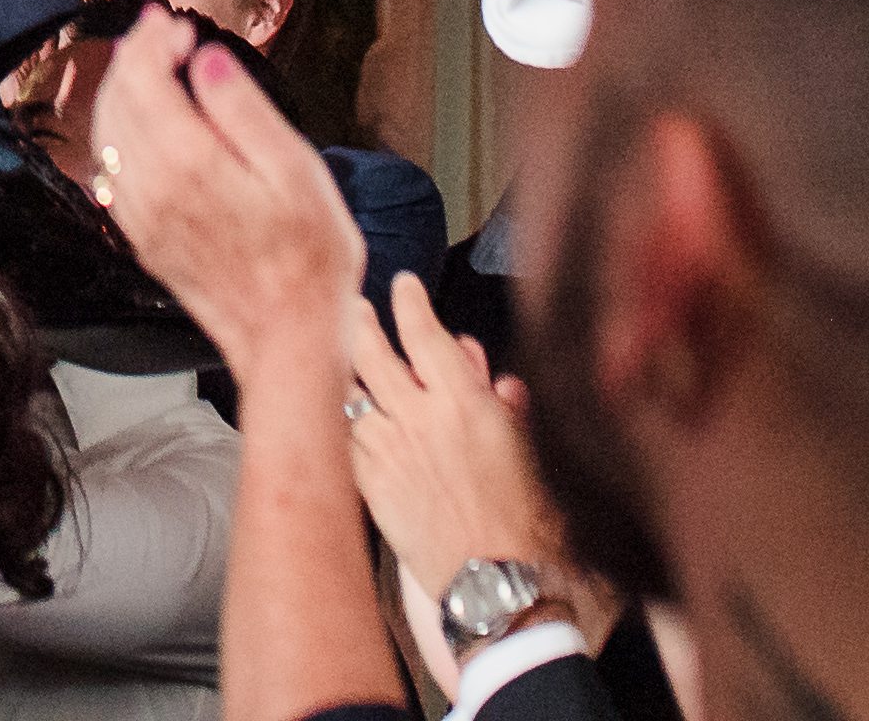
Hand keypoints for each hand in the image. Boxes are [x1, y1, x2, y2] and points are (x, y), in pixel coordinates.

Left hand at [87, 11, 362, 391]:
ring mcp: (142, 219)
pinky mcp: (144, 240)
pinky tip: (142, 128)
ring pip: (106, 136)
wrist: (289, 342)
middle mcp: (152, 189)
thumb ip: (243, 110)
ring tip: (149, 68)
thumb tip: (206, 60)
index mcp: (188, 164)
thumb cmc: (308, 261)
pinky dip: (118, 134)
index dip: (151, 40)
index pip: (144, 79)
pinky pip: (112, 174)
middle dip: (132, 56)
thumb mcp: (296, 172)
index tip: (172, 22)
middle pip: (116, 101)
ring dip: (120, 92)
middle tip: (159, 33)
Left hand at [346, 275, 560, 600]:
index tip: (405, 287)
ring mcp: (387, 449)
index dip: (410, 301)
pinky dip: (342, 420)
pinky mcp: (370, 484)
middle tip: (354, 309)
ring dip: (343, 368)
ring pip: (349, 390)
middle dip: (359, 322)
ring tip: (338, 354)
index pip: (424, 330)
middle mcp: (417, 416)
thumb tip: (498, 384)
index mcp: (462, 400)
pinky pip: (344, 438)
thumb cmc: (526, 523)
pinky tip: (340, 414)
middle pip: (371, 350)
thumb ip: (508, 408)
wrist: (494, 582)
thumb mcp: (530, 451)